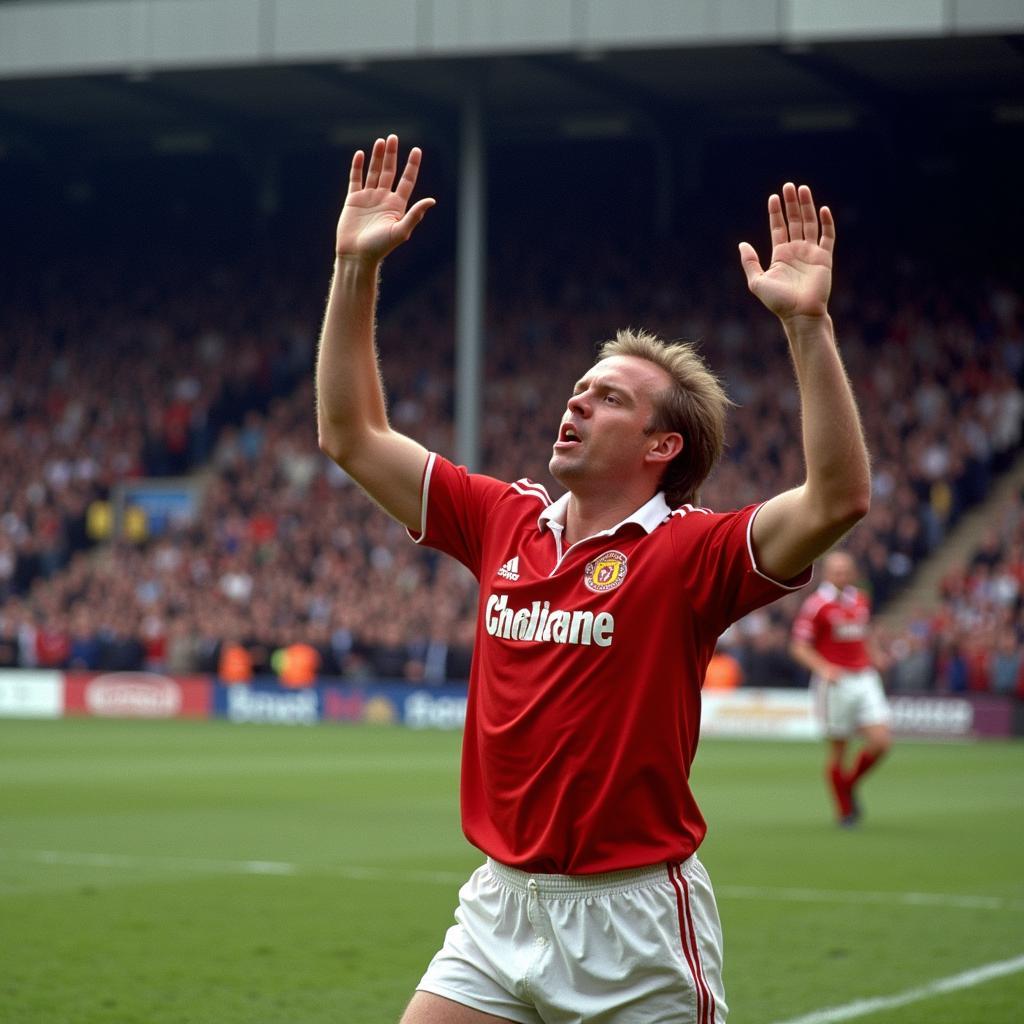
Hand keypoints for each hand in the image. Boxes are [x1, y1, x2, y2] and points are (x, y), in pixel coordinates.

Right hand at [336, 135, 434, 261]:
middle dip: (392, 155)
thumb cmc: (379, 248)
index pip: (407, 180)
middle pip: (389, 171)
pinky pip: (356, 179)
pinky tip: (361, 155)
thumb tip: (432, 200)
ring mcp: (368, 198)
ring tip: (380, 141)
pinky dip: (358, 167)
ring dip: (377, 157)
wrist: (356, 256)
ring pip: (374, 172)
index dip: (412, 166)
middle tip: (393, 137)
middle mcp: (384, 199)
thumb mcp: (400, 231)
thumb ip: (415, 215)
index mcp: (397, 206)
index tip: (417, 150)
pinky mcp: (353, 200)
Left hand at [738, 183, 833, 321]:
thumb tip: (742, 244)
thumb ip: (750, 262)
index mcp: (780, 255)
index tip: (773, 197)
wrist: (800, 314)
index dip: (776, 213)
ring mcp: (811, 253)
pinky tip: (822, 209)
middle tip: (789, 186)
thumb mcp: (757, 282)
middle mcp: (796, 251)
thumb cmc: (778, 302)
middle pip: (794, 221)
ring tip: (802, 189)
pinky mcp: (824, 258)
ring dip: (807, 207)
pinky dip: (826, 223)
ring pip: (810, 224)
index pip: (778, 228)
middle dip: (791, 204)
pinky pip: (827, 237)